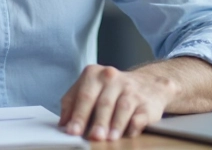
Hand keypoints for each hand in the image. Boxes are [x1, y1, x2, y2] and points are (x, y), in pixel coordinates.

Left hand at [58, 64, 177, 140]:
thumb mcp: (90, 89)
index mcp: (94, 74)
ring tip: (109, 138)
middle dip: (97, 121)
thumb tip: (63, 123)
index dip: (77, 115)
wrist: (147, 84)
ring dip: (115, 125)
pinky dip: (134, 126)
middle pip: (103, 102)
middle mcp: (112, 78)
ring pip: (122, 108)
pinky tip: (128, 134)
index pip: (83, 96)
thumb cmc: (111, 90)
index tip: (72, 130)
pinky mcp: (146, 102)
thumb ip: (73, 102)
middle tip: (92, 136)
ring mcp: (131, 89)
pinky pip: (139, 115)